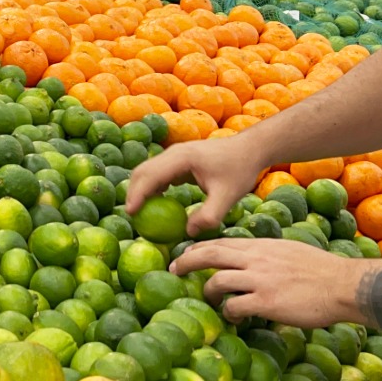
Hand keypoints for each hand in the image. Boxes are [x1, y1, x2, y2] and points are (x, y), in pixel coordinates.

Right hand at [125, 135, 266, 235]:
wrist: (251, 148)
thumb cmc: (240, 169)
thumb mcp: (227, 196)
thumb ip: (209, 216)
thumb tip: (188, 232)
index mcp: (182, 158)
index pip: (150, 176)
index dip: (137, 195)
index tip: (130, 213)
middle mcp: (174, 152)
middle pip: (143, 171)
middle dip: (133, 192)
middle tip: (132, 216)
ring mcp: (176, 154)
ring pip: (149, 170)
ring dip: (142, 189)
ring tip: (141, 212)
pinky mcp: (181, 158)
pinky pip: (160, 172)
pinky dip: (154, 186)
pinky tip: (158, 203)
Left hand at [171, 238, 368, 328]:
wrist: (343, 284)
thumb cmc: (321, 270)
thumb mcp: (289, 250)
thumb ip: (267, 254)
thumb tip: (252, 260)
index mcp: (262, 245)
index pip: (222, 242)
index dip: (200, 248)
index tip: (185, 254)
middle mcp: (256, 258)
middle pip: (210, 254)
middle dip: (186, 261)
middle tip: (173, 269)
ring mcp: (259, 280)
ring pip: (217, 281)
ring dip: (208, 292)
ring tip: (210, 299)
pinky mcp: (265, 302)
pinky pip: (234, 306)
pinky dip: (229, 313)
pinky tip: (234, 317)